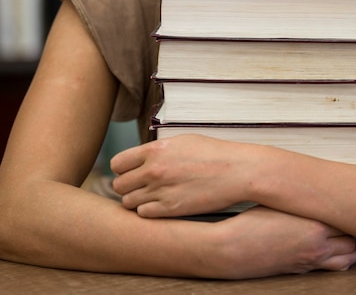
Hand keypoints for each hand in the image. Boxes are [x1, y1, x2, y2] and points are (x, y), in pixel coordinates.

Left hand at [110, 134, 252, 216]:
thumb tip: (143, 157)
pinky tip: (162, 204)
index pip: (117, 163)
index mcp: (156, 150)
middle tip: (142, 185)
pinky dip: (149, 211)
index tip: (132, 171)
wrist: (237, 171)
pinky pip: (143, 214)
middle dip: (128, 185)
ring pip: (128, 202)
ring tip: (153, 195)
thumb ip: (159, 150)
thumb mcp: (183, 141)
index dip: (123, 168)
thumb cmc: (214, 153)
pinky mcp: (170, 210)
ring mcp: (161, 191)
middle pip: (119, 185)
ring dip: (137, 200)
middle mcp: (153, 171)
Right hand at [213, 206, 355, 277]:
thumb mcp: (279, 202)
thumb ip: (302, 198)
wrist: (233, 250)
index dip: (353, 206)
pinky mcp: (303, 269)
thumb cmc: (250, 223)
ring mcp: (312, 261)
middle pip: (354, 239)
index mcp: (315, 226)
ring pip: (348, 257)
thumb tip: (315, 189)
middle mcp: (318, 246)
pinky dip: (342, 259)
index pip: (348, 217)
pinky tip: (339, 248)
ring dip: (354, 245)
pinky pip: (334, 267)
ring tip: (354, 232)